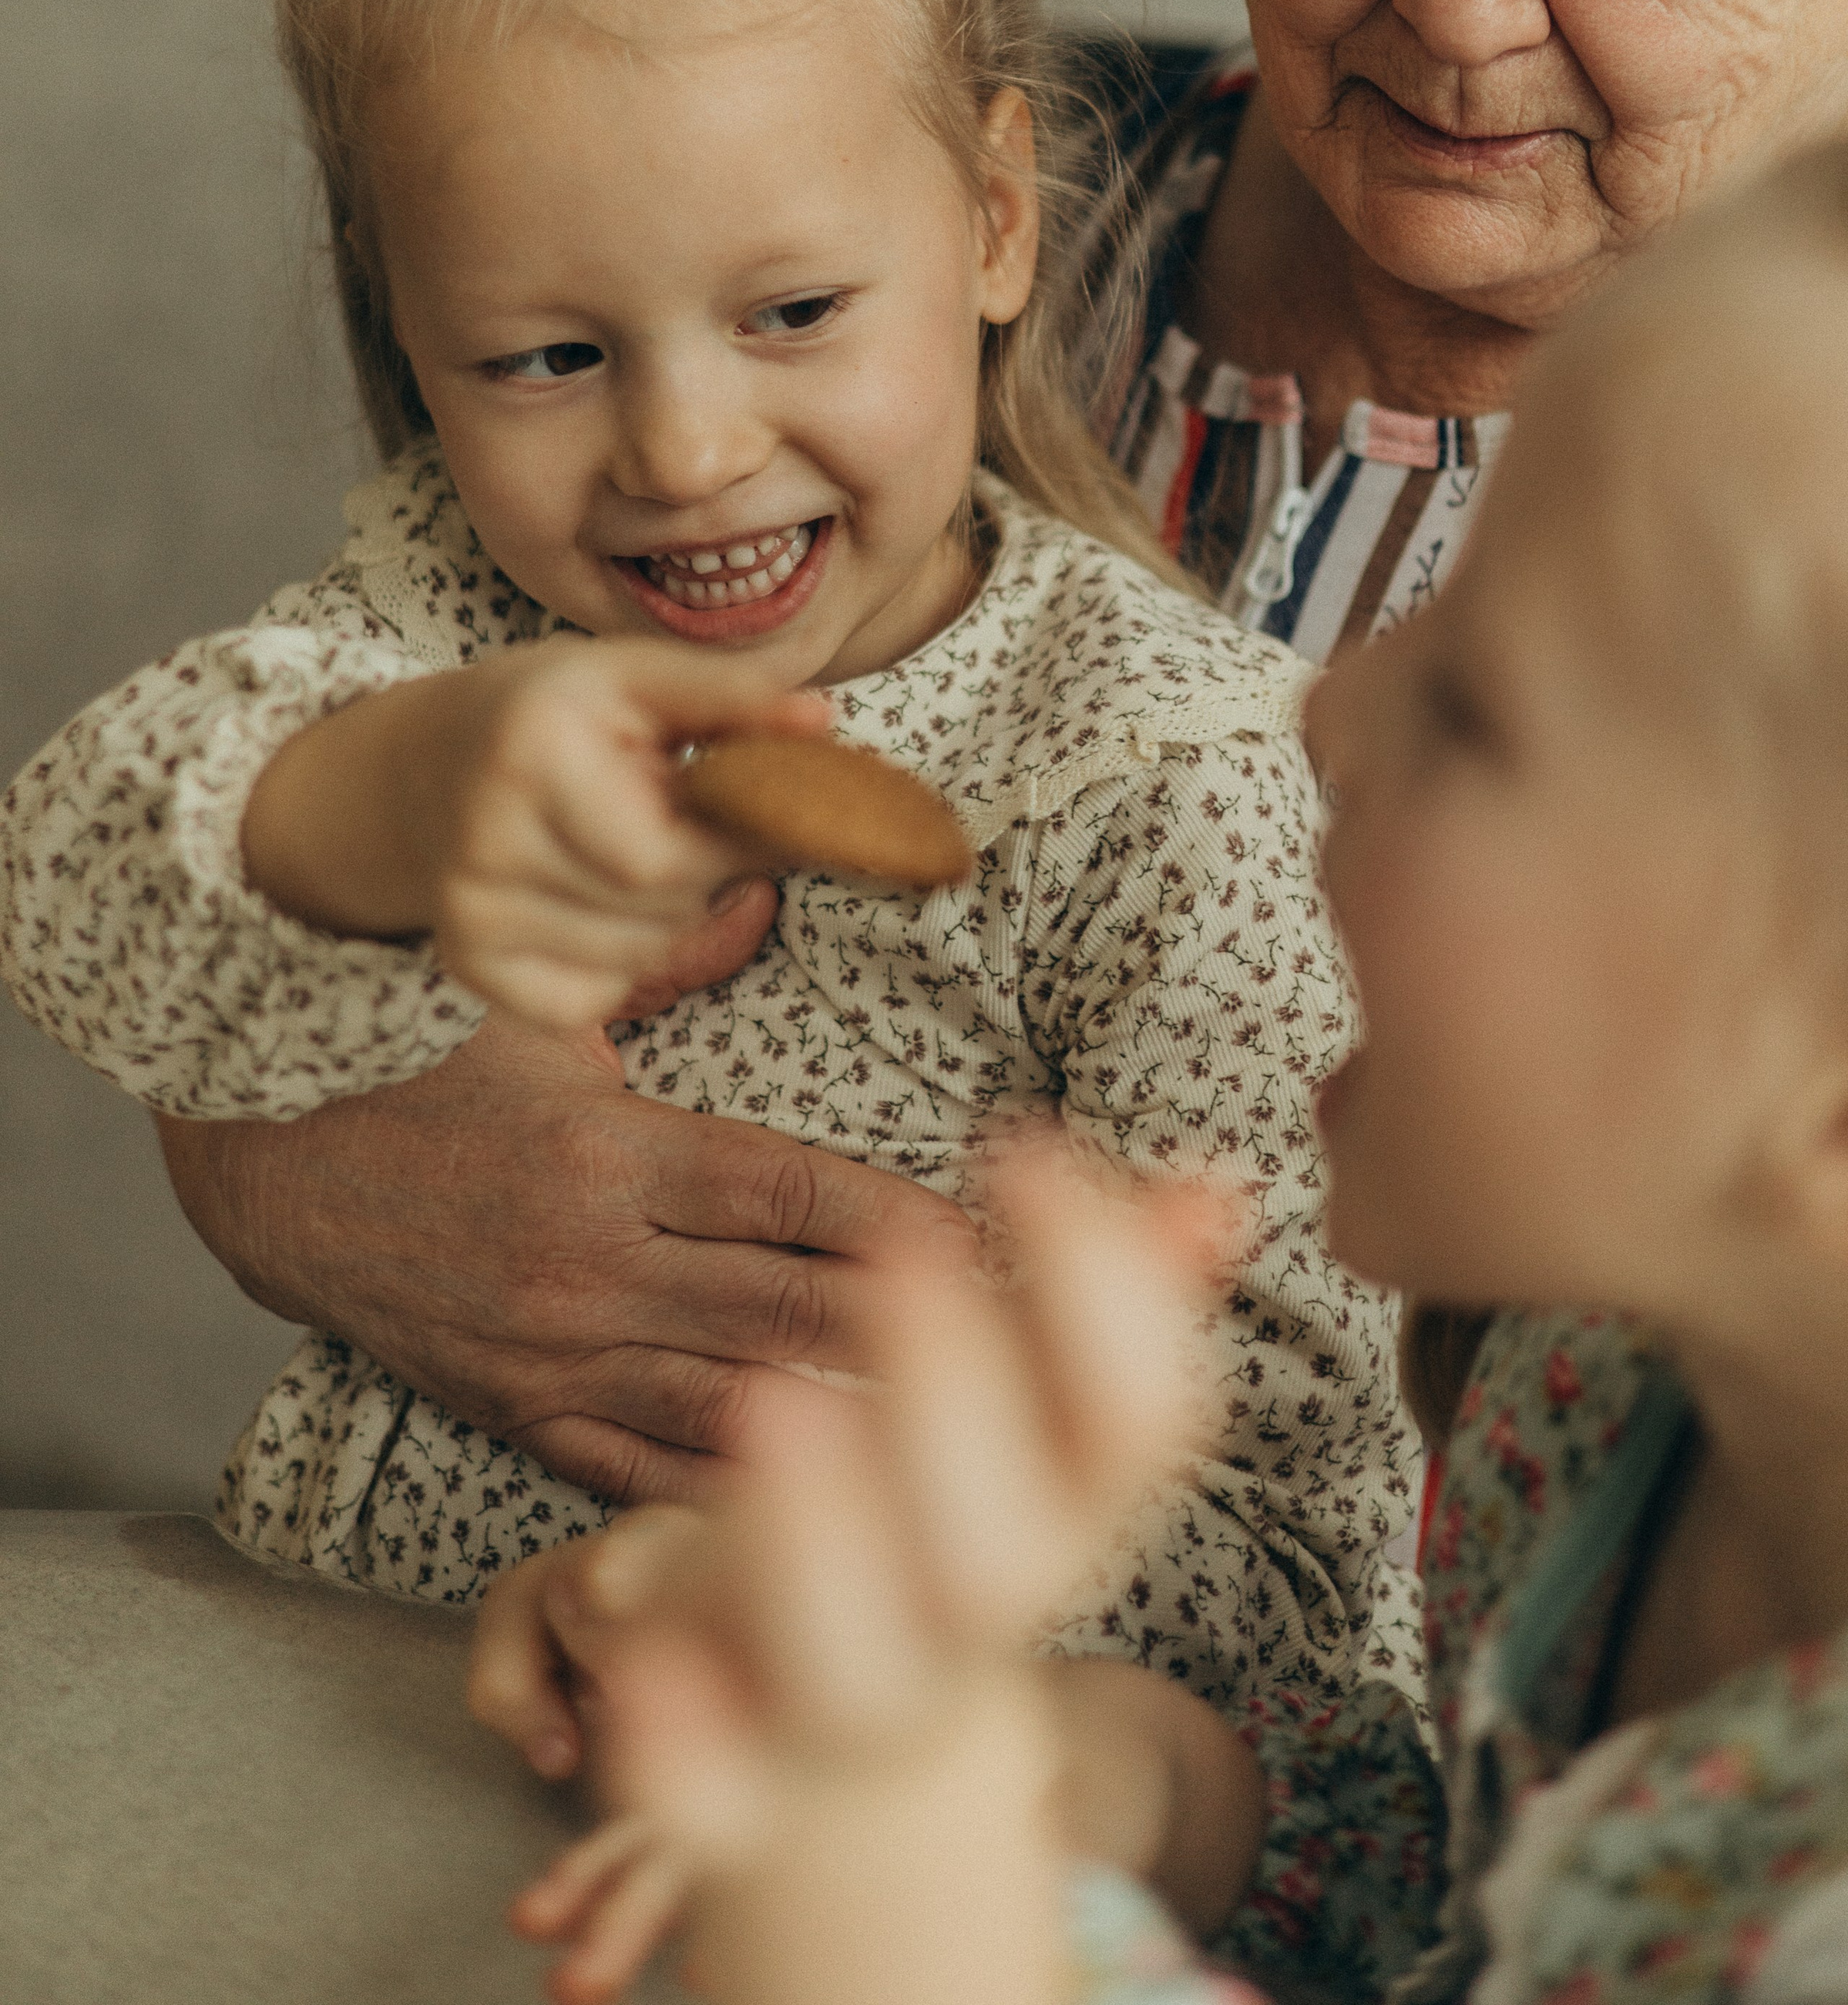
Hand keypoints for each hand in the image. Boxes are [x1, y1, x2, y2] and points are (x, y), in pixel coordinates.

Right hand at [154, 1008, 975, 1506]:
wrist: (271, 1174)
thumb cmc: (414, 1072)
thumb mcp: (539, 1004)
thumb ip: (666, 961)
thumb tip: (763, 897)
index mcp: (608, 1153)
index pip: (786, 1192)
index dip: (895, 1216)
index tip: (988, 1230)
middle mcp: (591, 1263)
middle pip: (783, 1303)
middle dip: (908, 1323)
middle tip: (1019, 1337)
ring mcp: (555, 1352)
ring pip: (730, 1399)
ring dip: (845, 1416)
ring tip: (959, 1432)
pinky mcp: (520, 1411)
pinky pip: (641, 1465)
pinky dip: (729, 1487)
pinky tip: (817, 1505)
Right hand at [243, 640, 831, 1038]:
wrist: (418, 767)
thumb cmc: (548, 713)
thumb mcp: (630, 675)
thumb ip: (729, 695)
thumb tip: (822, 722)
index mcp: (529, 753)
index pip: (665, 860)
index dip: (733, 851)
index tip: (758, 821)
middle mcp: (483, 842)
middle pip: (657, 913)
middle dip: (699, 876)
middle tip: (675, 824)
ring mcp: (466, 915)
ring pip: (637, 960)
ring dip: (666, 918)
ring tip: (629, 854)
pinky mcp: (467, 967)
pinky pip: (591, 1001)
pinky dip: (619, 963)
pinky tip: (594, 903)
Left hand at [470, 1154, 1228, 2004]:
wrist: (846, 1767)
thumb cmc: (933, 1524)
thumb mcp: (1021, 1419)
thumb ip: (1105, 1302)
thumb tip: (1217, 1182)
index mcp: (1060, 1526)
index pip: (1137, 1422)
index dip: (1105, 1289)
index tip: (1027, 1149)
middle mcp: (968, 1628)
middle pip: (1003, 1556)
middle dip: (962, 1406)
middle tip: (908, 1263)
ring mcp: (849, 1713)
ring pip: (857, 1671)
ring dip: (823, 1548)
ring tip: (776, 1404)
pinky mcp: (733, 1779)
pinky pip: (712, 1796)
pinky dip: (683, 1744)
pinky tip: (632, 1644)